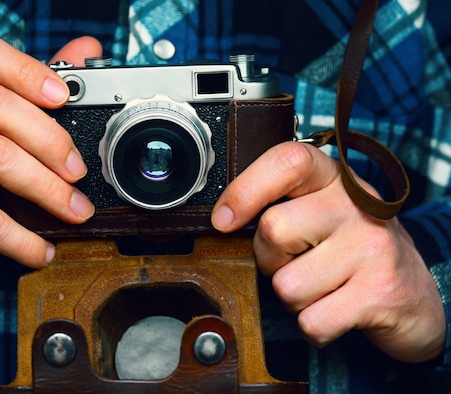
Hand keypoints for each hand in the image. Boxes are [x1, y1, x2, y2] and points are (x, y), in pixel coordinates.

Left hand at [212, 141, 444, 362]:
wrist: (414, 294)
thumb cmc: (350, 250)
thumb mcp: (320, 212)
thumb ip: (280, 203)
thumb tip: (221, 218)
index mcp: (335, 179)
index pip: (287, 162)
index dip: (245, 190)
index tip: (223, 220)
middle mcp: (356, 206)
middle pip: (273, 230)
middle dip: (270, 260)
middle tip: (297, 263)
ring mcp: (373, 247)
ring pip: (287, 285)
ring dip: (294, 299)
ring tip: (323, 286)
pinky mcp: (381, 292)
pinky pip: (312, 321)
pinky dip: (314, 326)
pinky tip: (336, 310)